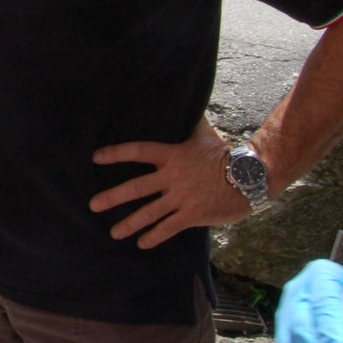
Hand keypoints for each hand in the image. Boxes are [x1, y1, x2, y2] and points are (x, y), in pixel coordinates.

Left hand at [89, 117, 246, 247]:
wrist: (249, 176)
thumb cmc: (224, 154)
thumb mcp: (204, 134)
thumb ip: (189, 121)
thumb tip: (185, 99)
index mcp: (172, 155)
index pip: (138, 151)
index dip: (116, 153)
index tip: (95, 157)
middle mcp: (173, 177)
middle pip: (137, 188)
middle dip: (113, 197)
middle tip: (93, 205)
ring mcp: (182, 197)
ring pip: (150, 213)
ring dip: (129, 224)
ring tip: (113, 232)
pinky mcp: (193, 214)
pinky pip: (169, 227)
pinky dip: (154, 236)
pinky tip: (142, 243)